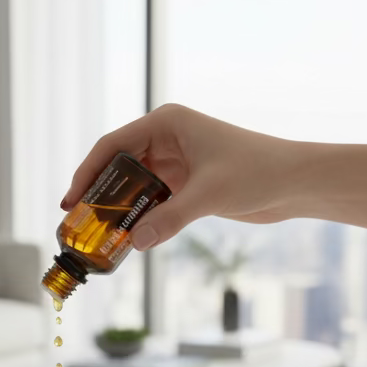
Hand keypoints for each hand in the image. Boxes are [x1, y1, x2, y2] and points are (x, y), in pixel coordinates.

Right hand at [61, 104, 295, 249]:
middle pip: (118, 166)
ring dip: (118, 209)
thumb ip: (170, 218)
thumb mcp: (209, 195)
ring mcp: (176, 161)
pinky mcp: (187, 184)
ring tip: (98, 234)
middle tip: (78, 223)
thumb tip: (136, 243)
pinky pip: (152, 201)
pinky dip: (139, 218)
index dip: (87, 173)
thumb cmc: (259, 171)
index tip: (70, 201)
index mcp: (167, 124)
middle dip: (98, 195)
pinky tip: (128, 238)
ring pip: (133, 186)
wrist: (296, 182)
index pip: (112, 146)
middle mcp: (167, 139)